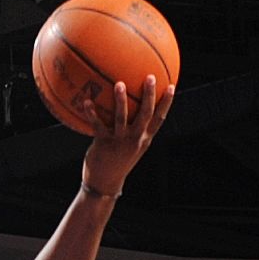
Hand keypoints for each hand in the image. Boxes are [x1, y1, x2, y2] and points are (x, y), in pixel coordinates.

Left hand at [76, 72, 174, 186]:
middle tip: (150, 77)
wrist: (105, 182)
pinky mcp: (104, 144)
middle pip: (145, 114)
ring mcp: (119, 141)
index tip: (171, 86)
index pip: (159, 118)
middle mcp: (135, 139)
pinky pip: (98, 125)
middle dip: (149, 95)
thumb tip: (132, 109)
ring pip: (121, 118)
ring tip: (119, 83)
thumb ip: (134, 129)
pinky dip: (92, 113)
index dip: (166, 103)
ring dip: (121, 100)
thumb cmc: (118, 160)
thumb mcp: (131, 146)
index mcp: (144, 138)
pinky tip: (86, 101)